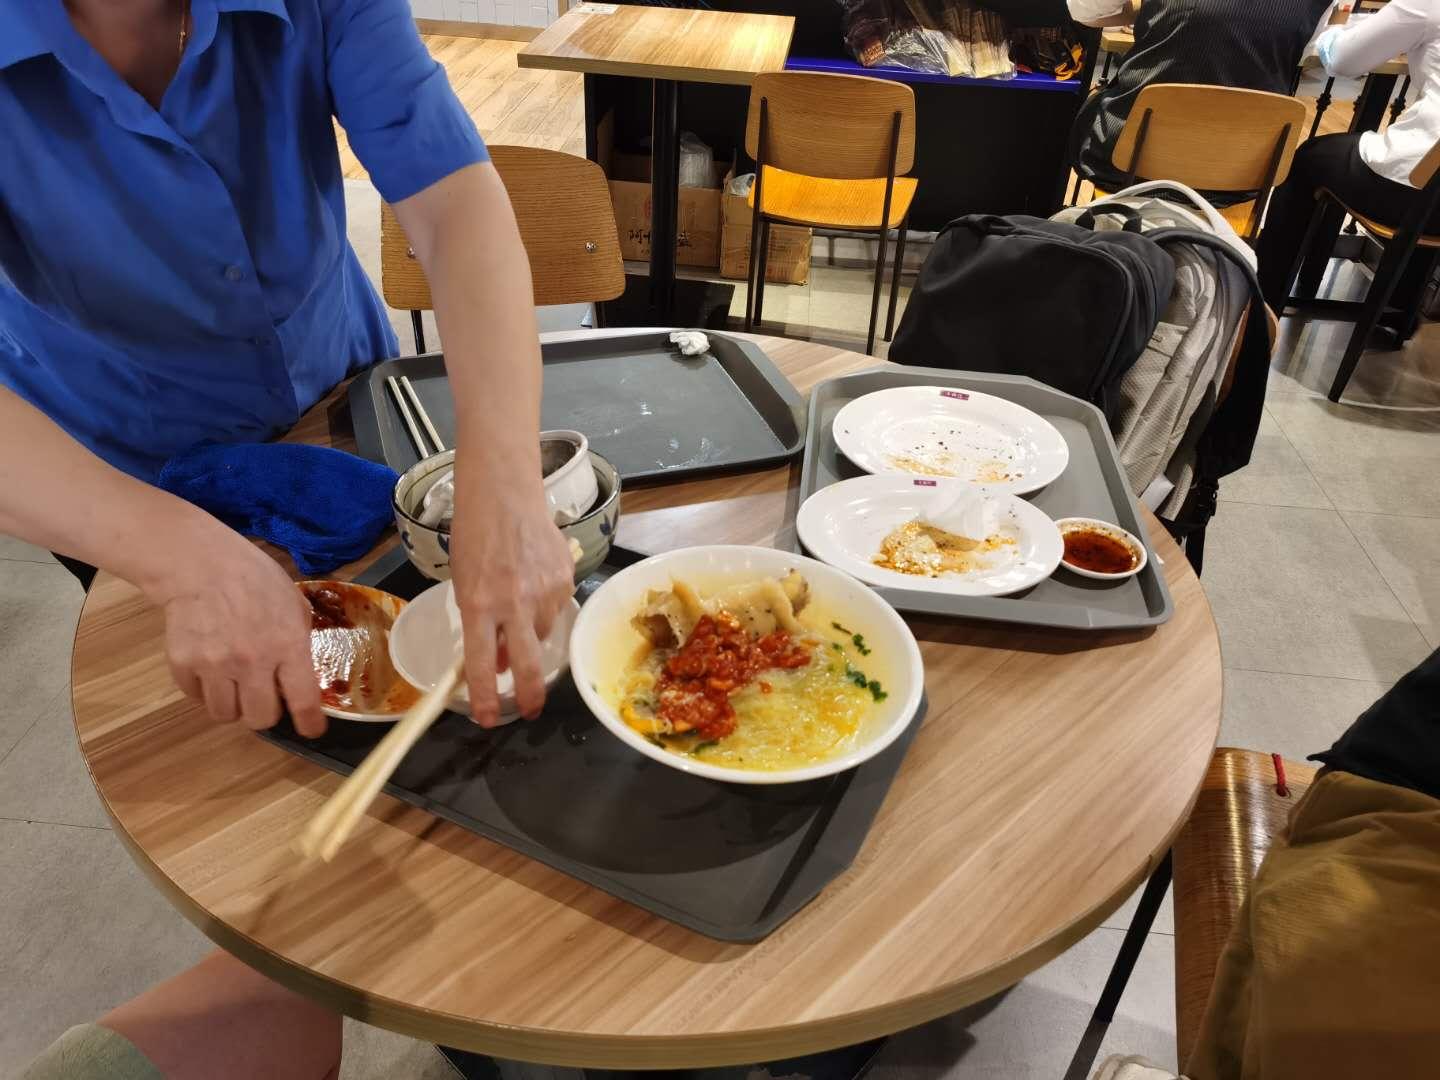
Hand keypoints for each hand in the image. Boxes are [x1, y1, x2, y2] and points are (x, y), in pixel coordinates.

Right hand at [150, 528, 325, 736]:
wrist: (201, 565)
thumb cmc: (255, 579)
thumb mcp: (294, 603)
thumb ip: (299, 640)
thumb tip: (300, 674)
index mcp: (287, 645)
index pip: (303, 700)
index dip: (310, 723)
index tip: (311, 730)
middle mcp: (252, 661)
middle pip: (260, 718)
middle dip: (266, 714)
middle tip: (264, 699)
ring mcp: (214, 665)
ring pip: (225, 714)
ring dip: (233, 705)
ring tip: (235, 684)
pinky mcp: (184, 664)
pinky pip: (197, 697)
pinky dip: (205, 691)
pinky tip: (211, 669)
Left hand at [448, 467, 573, 726]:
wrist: (504, 494)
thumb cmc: (474, 537)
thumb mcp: (465, 584)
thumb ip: (480, 624)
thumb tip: (501, 662)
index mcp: (479, 603)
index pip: (482, 665)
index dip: (484, 698)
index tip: (485, 718)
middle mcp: (513, 602)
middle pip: (527, 666)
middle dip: (528, 697)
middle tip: (527, 710)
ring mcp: (544, 591)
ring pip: (543, 634)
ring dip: (532, 635)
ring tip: (519, 604)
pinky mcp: (566, 579)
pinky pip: (557, 608)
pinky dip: (545, 607)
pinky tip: (533, 582)